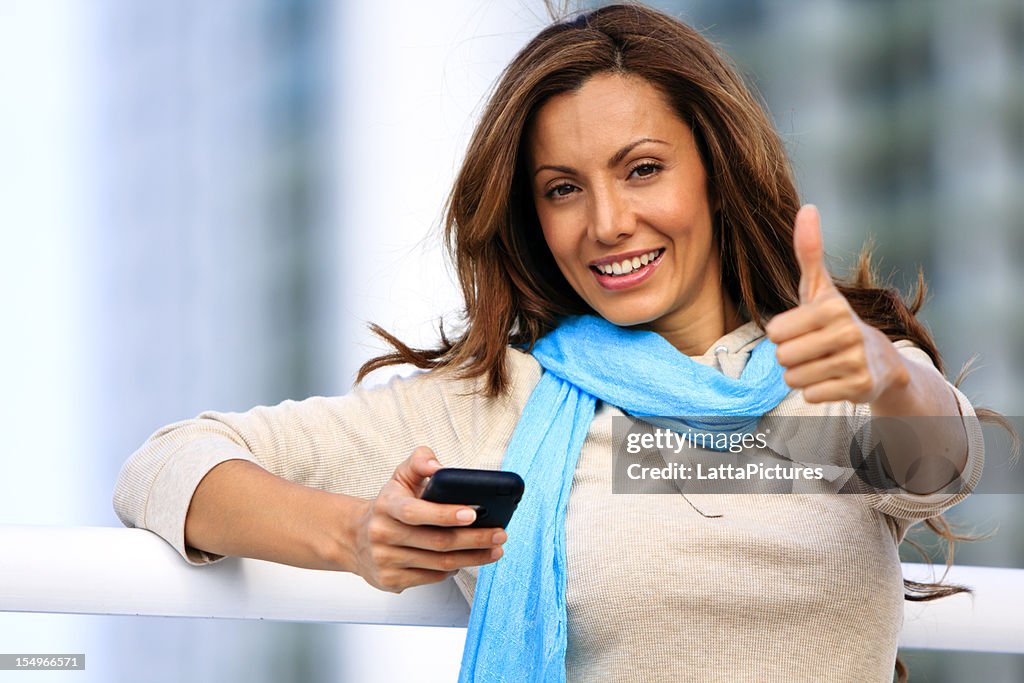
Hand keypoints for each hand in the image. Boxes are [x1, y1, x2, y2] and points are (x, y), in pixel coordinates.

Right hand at [351, 446, 506, 592]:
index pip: (415, 511)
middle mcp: (382, 534)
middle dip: (474, 539)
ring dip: (473, 557)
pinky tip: (469, 559)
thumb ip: (420, 461)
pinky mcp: (390, 581)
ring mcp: (385, 560)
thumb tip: (439, 466)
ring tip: (495, 548)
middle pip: (437, 542)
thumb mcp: (400, 477)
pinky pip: (432, 577)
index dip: (445, 514)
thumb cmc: (388, 505)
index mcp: (386, 506)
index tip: (474, 512)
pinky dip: (454, 569)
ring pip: (439, 563)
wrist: (354, 538)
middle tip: (500, 533)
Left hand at [765, 205, 907, 403]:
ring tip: (821, 364)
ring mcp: (855, 361)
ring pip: (794, 378)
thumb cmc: (835, 320)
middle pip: (782, 357)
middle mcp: (847, 332)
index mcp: (831, 307)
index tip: (801, 330)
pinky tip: (832, 380)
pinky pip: (810, 395)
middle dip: (790, 357)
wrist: (880, 361)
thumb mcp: (820, 287)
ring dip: (801, 375)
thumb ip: (809, 251)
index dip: (782, 335)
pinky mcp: (859, 388)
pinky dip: (815, 391)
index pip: (775, 332)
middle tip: (811, 350)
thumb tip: (807, 208)